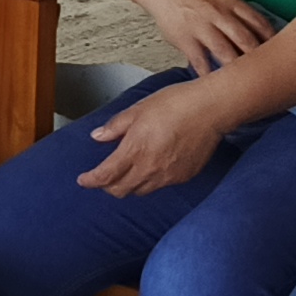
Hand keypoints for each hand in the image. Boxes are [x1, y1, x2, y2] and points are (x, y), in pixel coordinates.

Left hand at [75, 77, 233, 197]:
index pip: (105, 176)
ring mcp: (168, 176)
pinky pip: (160, 185)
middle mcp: (150, 168)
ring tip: (128, 171)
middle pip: (120, 191)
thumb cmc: (177, 104)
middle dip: (108, 186)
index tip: (83, 180)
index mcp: (135, 150)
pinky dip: (151, 180)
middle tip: (104, 176)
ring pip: (140, 191)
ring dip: (129, 185)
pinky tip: (154, 166)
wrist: (211, 109)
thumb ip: (116, 126)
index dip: (90, 181)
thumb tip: (98, 136)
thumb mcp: (139, 109)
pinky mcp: (183, 177)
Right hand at [135, 0, 278, 73]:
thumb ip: (239, 13)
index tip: (283, 56)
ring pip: (226, 53)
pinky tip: (218, 87)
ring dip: (238, 71)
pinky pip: (201, 62)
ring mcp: (202, 27)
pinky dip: (210, 76)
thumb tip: (261, 33)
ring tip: (249, 87)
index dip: (273, 41)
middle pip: (246, 40)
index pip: (259, 23)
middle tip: (271, 77)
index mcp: (231, 1)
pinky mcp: (185, 40)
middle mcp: (219, 13)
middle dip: (260, 60)